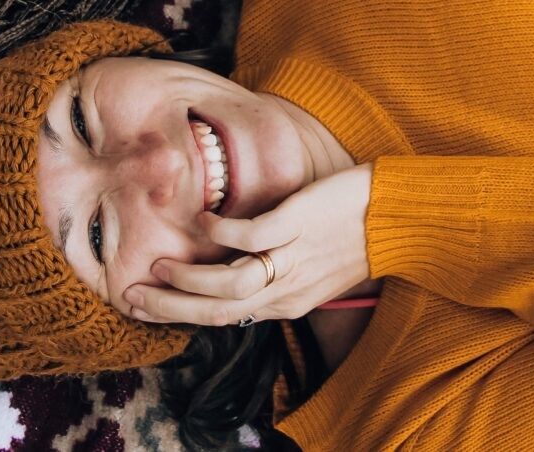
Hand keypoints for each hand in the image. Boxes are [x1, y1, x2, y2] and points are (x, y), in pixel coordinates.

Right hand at [125, 164, 373, 326]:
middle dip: (171, 308)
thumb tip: (232, 269)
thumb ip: (274, 274)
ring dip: (189, 279)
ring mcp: (292, 257)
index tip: (147, 308)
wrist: (400, 215)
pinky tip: (202, 223)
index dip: (183, 317)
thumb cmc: (354, 236)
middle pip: (220, 310)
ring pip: (231, 284)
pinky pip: (250, 236)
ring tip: (160, 267)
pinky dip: (220, 234)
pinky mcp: (298, 223)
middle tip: (133, 298)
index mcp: (288, 303)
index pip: (226, 319)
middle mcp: (288, 289)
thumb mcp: (313, 269)